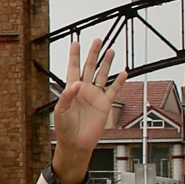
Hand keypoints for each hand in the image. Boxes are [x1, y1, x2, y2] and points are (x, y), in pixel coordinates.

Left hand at [50, 35, 124, 183]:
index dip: (74, 56)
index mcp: (72, 89)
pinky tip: (123, 72)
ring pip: (102, 75)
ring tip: (111, 50)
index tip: (76, 43)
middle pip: (89, 67)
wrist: (76, 143)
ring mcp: (95, 96)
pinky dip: (119, 82)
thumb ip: (67, 97)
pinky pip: (113, 90)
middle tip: (97, 40)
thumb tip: (76, 84)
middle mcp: (84, 90)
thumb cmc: (65, 128)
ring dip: (106, 63)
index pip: (73, 68)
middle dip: (93, 53)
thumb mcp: (61, 111)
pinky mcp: (105, 105)